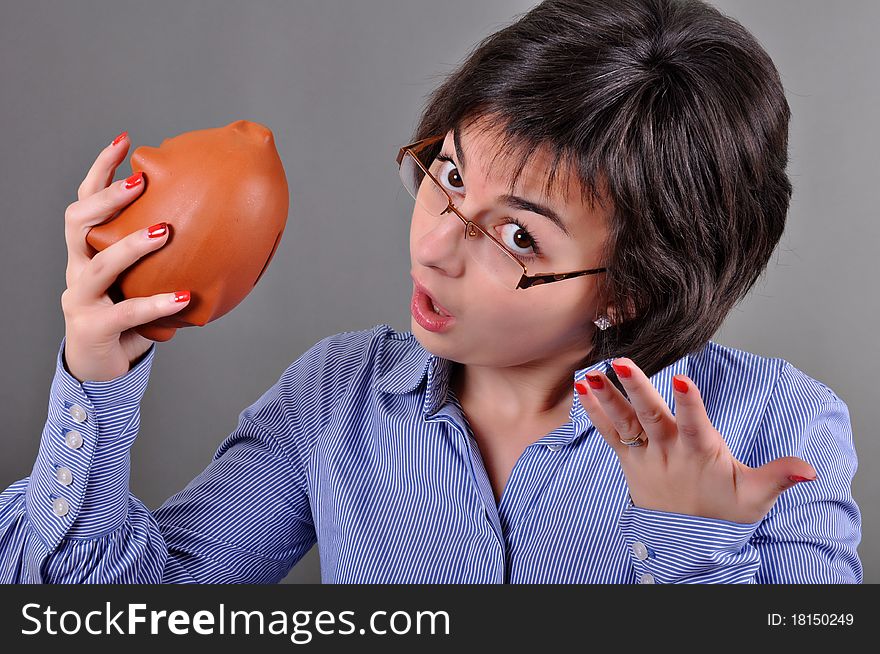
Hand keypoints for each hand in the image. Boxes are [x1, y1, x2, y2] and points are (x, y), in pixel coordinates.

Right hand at [61, 132, 190, 382]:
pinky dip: (156, 302)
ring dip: (132, 245)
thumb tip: (218, 225)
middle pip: (78, 223)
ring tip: (165, 231)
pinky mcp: (94, 327)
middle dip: (108, 198)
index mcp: (87, 251)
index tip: (125, 141)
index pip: (86, 201)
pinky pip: (127, 312)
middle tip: (141, 180)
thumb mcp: (142, 278)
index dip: (101, 170)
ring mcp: (81, 299)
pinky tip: (185, 297)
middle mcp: (77, 269)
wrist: (102, 365)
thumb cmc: (129, 314)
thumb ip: (164, 256)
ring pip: (99, 265)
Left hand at [574, 358, 816, 524]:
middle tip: (620, 362)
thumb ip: (778, 477)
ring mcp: (646, 455)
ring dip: (607, 396)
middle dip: (637, 388)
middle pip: (651, 415)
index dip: (690, 401)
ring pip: (625, 422)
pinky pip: (609, 433)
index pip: (695, 424)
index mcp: (701, 454)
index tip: (683, 376)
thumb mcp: (755, 497)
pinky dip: (595, 411)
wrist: (688, 542)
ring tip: (591, 372)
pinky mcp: (629, 459)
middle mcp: (669, 451)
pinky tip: (582, 388)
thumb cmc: (724, 511)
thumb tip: (809, 470)